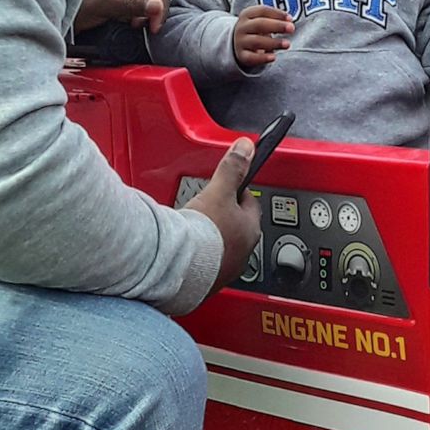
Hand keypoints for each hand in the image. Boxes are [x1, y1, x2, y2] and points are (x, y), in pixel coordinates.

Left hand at [73, 0, 171, 34]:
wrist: (52, 7)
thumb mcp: (104, 3)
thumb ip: (133, 4)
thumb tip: (159, 6)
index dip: (161, 7)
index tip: (154, 27)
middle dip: (156, 10)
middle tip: (146, 27)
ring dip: (148, 14)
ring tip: (135, 25)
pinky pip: (141, 5)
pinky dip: (141, 16)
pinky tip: (131, 24)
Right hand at [185, 138, 261, 291]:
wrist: (179, 266)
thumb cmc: (203, 232)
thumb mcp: (218, 191)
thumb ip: (232, 168)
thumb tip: (246, 147)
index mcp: (250, 229)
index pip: (250, 203)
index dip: (237, 191)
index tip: (227, 186)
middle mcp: (243, 252)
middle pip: (237, 226)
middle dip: (225, 215)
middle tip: (208, 207)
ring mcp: (226, 268)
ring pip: (224, 246)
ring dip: (214, 237)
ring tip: (196, 228)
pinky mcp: (208, 281)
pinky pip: (208, 264)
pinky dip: (201, 256)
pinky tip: (189, 249)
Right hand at [233, 5, 293, 68]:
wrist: (238, 42)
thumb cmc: (256, 28)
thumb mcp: (263, 19)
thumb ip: (275, 19)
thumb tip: (289, 21)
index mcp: (247, 14)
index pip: (262, 11)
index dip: (277, 14)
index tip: (290, 18)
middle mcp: (242, 27)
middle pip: (260, 24)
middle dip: (277, 26)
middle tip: (291, 28)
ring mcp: (240, 41)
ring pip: (257, 41)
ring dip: (273, 42)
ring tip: (287, 44)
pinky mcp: (242, 55)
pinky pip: (251, 57)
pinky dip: (262, 58)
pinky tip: (273, 57)